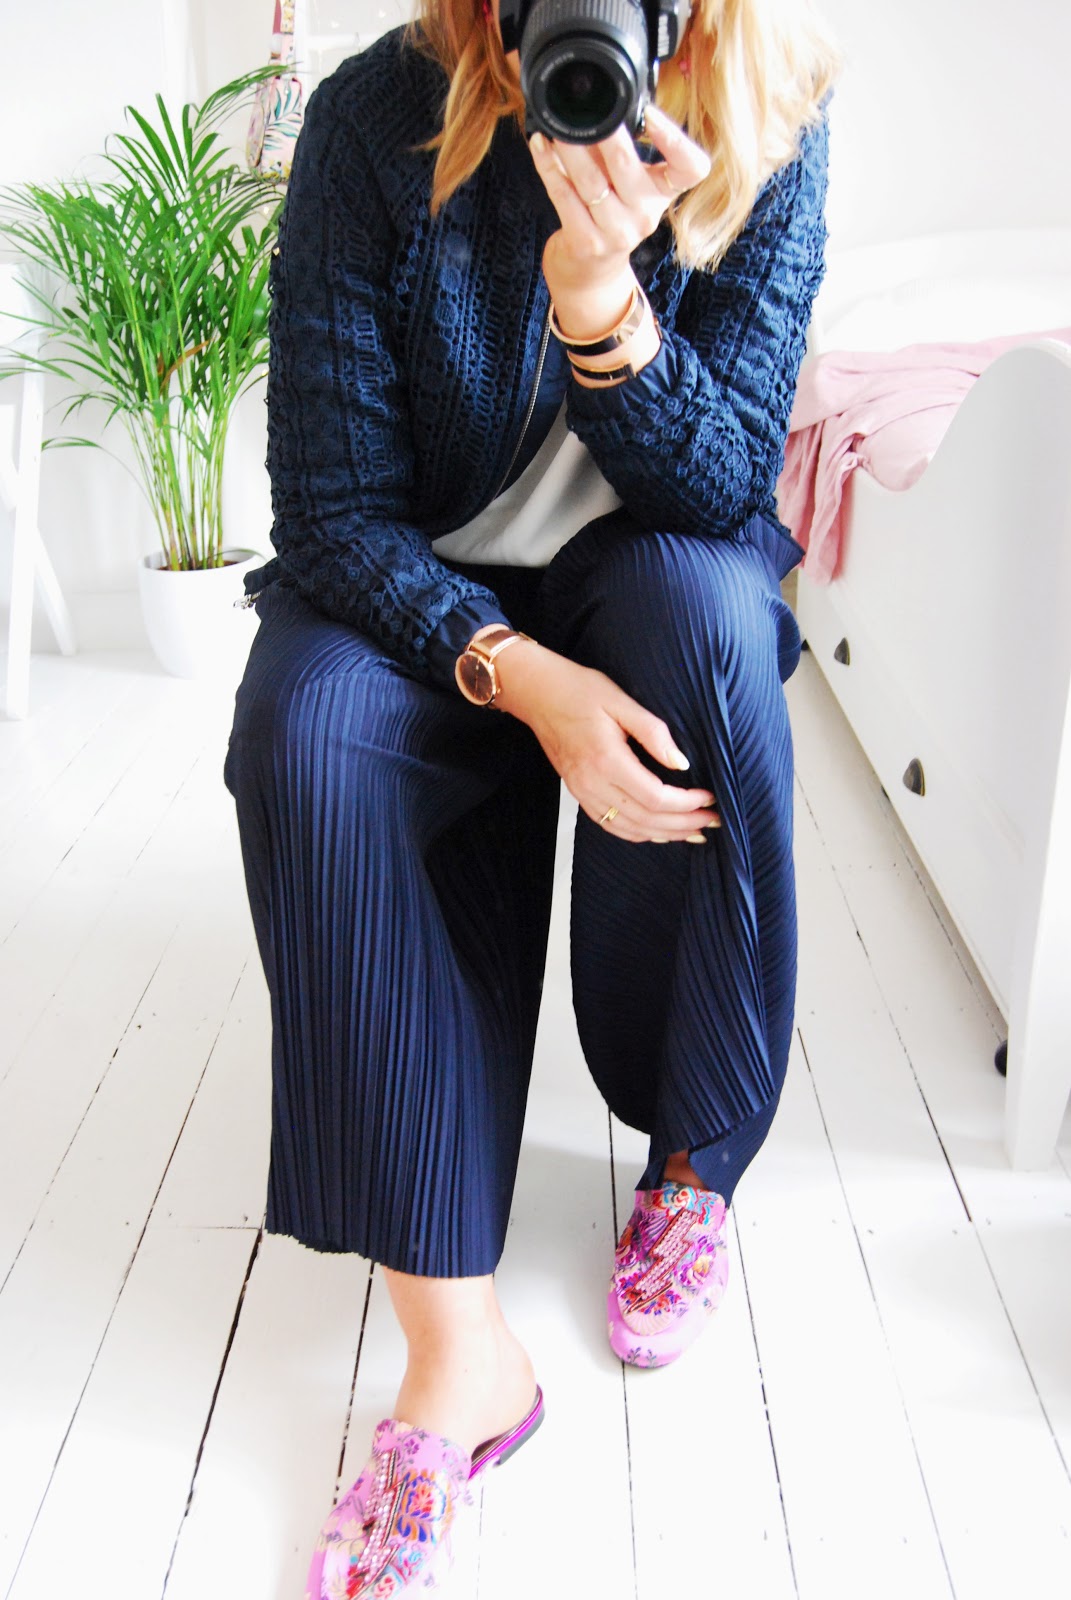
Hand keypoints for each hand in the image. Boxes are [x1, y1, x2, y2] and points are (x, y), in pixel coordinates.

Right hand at [493, 641, 720, 842]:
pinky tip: (658, 832)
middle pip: (646, 820)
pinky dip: (638, 833)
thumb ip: (653, 732)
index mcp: (606, 760)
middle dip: (683, 824)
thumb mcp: (620, 700)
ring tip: (693, 831)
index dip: (687, 804)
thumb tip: (680, 763)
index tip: (709, 798)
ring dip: (665, 834)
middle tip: (712, 820)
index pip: (655, 798)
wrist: (537, 694)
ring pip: (630, 829)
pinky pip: (611, 826)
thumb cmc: (578, 690)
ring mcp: (582, 792)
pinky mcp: (578, 793)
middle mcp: (592, 783)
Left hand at [528, 105, 711, 337]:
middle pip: (627, 166)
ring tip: (557, 124)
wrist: (591, 271)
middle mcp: (645, 215)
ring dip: (570, 148)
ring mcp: (616, 233)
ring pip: (591, 181)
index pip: (691, 169)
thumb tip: (602, 101)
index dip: (675, 140)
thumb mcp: (630, 185)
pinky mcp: (586, 243)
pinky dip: (549, 167)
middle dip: (605, 133)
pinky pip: (564, 196)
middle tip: (588, 106)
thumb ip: (624, 150)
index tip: (651, 113)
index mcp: (662, 194)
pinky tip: (540, 145)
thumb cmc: (610, 213)